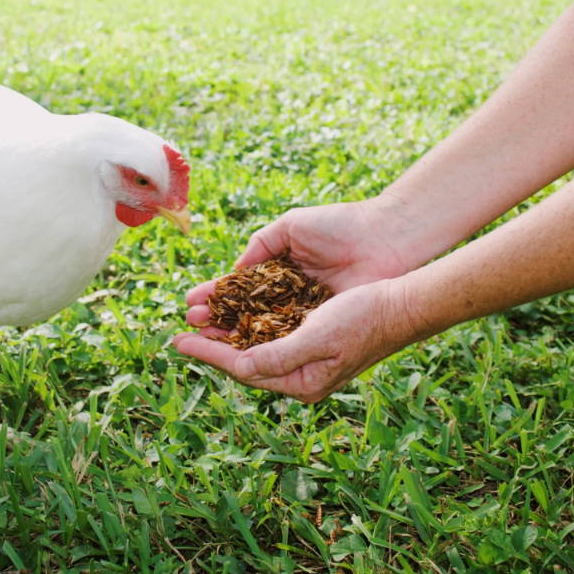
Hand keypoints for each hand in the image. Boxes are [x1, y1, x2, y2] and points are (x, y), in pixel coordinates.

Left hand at [172, 279, 417, 401]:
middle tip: (182, 331)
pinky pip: (270, 333)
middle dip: (213, 344)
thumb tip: (241, 365)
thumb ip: (279, 355)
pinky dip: (249, 322)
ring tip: (202, 319)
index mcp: (302, 382)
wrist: (402, 303)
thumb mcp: (319, 337)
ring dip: (228, 331)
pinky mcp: (312, 337)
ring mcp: (306, 357)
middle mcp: (301, 374)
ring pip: (255, 345)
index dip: (209, 354)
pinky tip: (235, 311)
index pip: (243, 369)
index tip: (180, 342)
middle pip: (245, 360)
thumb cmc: (365, 317)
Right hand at [183, 199, 415, 330]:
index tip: (189, 302)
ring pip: (262, 331)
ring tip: (203, 338)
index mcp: (280, 271)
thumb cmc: (341, 225)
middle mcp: (290, 297)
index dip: (215, 296)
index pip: (239, 289)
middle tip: (189, 325)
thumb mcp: (291, 227)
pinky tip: (240, 348)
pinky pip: (288, 339)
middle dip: (216, 320)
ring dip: (232, 336)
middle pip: (246, 314)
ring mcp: (306, 314)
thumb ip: (260, 246)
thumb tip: (233, 271)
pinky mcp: (323, 326)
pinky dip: (264, 344)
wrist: (384, 237)